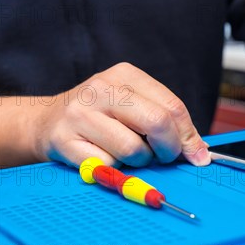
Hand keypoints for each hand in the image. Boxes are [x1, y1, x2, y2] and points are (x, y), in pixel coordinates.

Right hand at [31, 62, 209, 167]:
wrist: (44, 121)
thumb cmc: (100, 116)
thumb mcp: (133, 106)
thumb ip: (167, 122)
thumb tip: (199, 151)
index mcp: (125, 75)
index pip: (173, 107)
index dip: (189, 137)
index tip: (197, 156)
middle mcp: (102, 89)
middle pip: (158, 123)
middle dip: (170, 150)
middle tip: (164, 157)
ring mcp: (80, 114)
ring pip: (134, 150)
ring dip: (139, 162)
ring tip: (127, 153)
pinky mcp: (64, 140)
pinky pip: (108, 166)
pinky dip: (113, 169)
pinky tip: (103, 156)